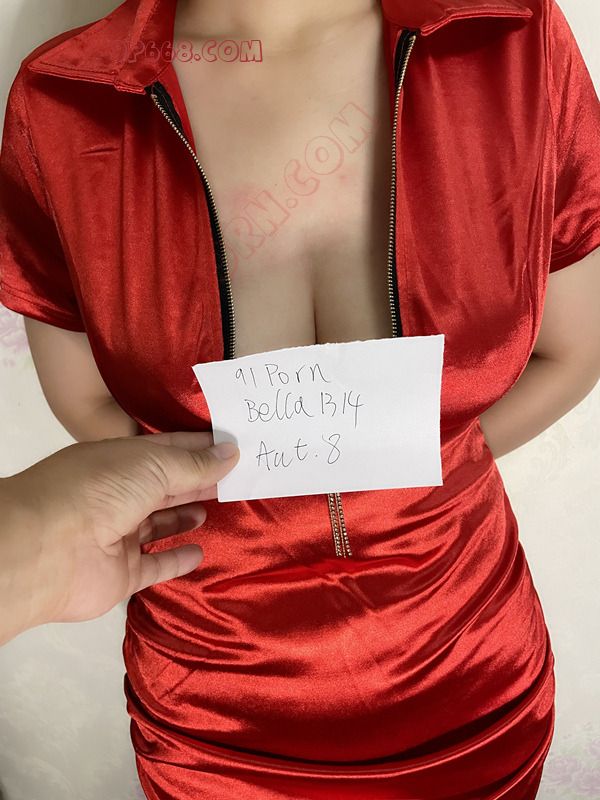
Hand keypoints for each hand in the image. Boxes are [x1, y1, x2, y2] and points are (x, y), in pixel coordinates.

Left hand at [1, 432, 238, 638]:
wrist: (47, 549)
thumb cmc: (100, 491)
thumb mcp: (152, 465)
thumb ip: (195, 464)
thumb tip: (232, 452)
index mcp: (119, 461)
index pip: (166, 450)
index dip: (199, 447)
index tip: (233, 445)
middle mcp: (116, 495)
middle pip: (164, 486)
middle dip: (196, 480)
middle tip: (235, 477)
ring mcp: (116, 536)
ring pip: (157, 523)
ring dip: (184, 515)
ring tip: (213, 507)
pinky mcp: (120, 574)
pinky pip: (154, 565)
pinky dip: (176, 559)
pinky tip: (199, 551)